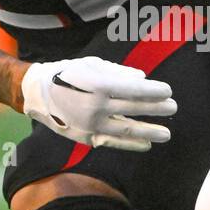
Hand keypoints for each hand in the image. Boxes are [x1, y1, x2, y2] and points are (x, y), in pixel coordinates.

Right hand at [20, 56, 176, 151]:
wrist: (37, 93)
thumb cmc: (68, 74)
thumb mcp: (92, 65)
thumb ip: (119, 73)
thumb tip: (142, 80)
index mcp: (98, 84)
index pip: (134, 89)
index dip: (154, 91)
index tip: (168, 91)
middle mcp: (95, 105)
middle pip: (134, 109)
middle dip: (157, 109)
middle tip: (173, 108)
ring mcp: (91, 124)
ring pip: (126, 129)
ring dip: (149, 131)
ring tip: (166, 134)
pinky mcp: (86, 136)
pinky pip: (113, 142)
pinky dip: (131, 144)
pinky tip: (146, 144)